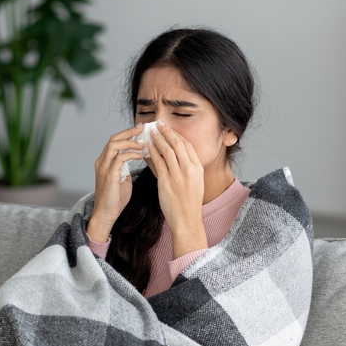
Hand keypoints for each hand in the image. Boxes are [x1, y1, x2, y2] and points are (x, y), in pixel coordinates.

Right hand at [87, 125, 144, 242]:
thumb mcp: (123, 179)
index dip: (127, 134)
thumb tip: (136, 159)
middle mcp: (102, 162)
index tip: (141, 130)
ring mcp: (104, 168)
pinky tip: (141, 155)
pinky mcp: (109, 175)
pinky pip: (120, 158)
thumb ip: (126, 168)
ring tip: (143, 142)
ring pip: (115, 145)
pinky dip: (131, 154)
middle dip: (129, 132)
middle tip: (143, 128)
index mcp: (105, 162)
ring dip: (130, 141)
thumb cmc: (115, 199)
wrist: (106, 213)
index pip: (115, 141)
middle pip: (114, 138)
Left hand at [147, 122, 207, 257]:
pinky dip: (152, 152)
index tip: (169, 129)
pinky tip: (147, 146)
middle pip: (178, 144)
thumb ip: (187, 169)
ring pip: (167, 150)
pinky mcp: (166, 182)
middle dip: (167, 131)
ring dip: (158, 138)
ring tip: (151, 131)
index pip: (188, 145)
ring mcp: (178, 175)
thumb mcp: (194, 183)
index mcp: (198, 168)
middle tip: (159, 124)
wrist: (187, 220)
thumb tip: (175, 157)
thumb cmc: (188, 204)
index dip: (177, 135)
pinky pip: (158, 162)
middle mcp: (189, 169)